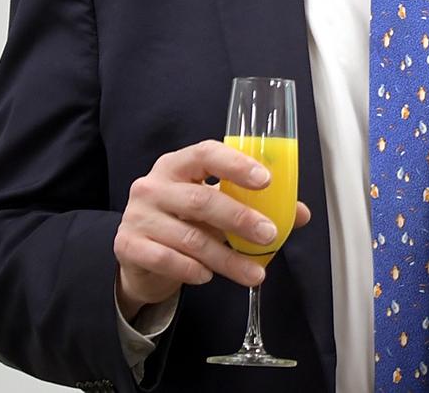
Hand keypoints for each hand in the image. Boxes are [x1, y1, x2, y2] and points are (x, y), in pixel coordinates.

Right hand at [113, 139, 311, 321]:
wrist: (140, 256)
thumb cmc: (184, 222)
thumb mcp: (215, 208)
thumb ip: (253, 206)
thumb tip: (300, 213)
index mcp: (177, 165)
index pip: (206, 153)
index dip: (236, 165)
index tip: (266, 180)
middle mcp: (153, 185)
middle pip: (200, 199)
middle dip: (240, 219)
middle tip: (269, 235)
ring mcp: (138, 215)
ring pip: (190, 238)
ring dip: (227, 258)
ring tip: (254, 274)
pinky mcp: (127, 245)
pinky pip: (167, 259)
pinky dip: (193, 270)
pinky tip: (209, 276)